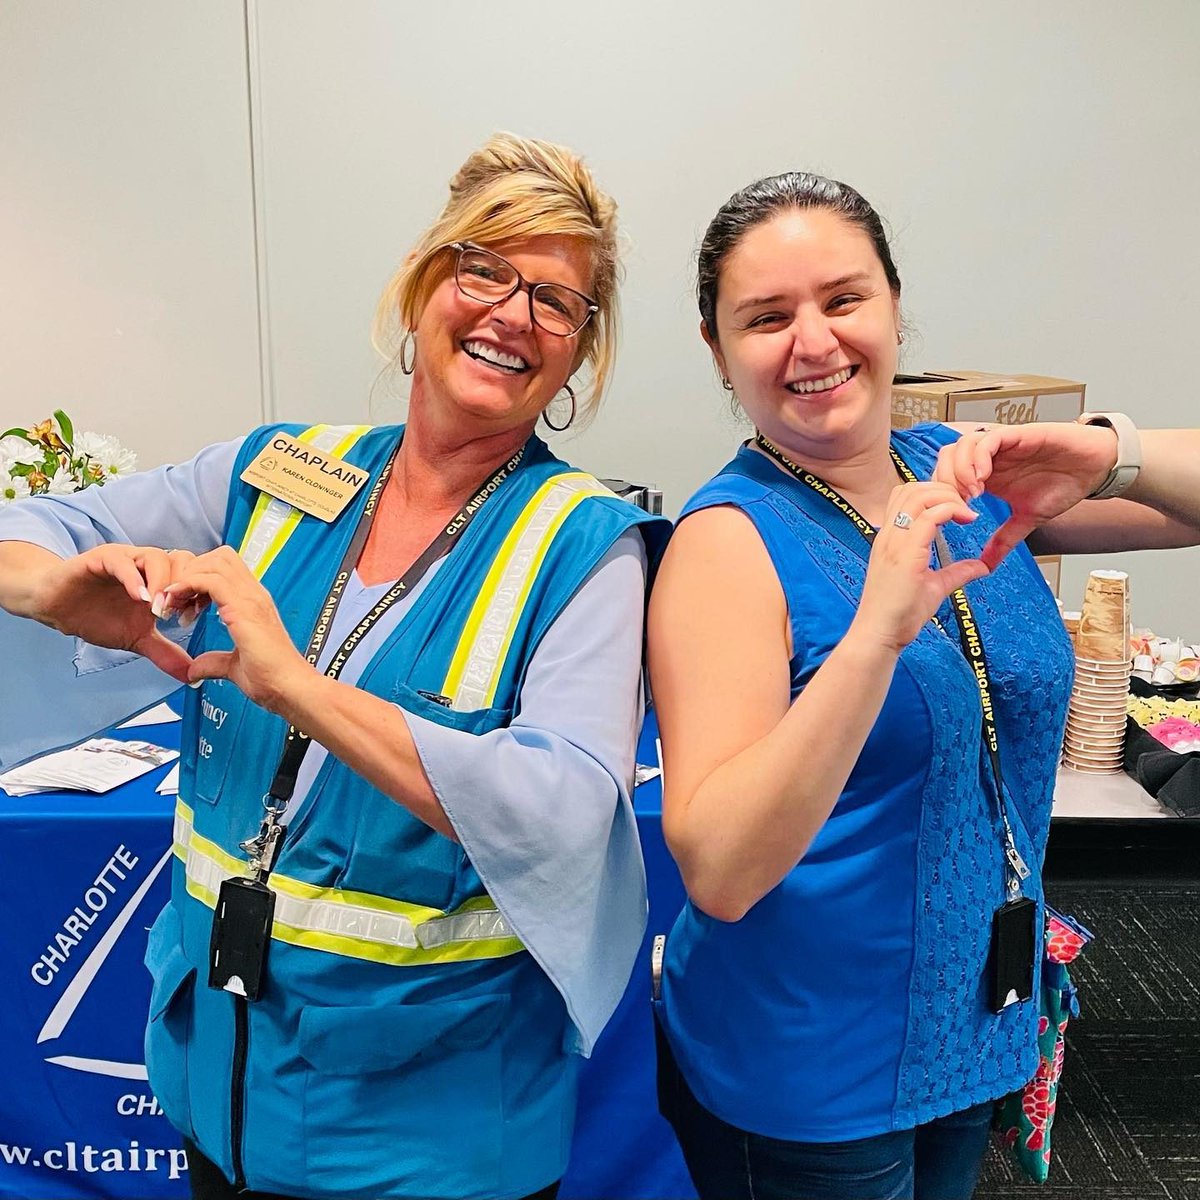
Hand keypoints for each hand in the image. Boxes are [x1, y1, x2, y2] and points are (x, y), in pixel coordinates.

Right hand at [33, 545, 197, 681]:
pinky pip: (122, 562)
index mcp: (160, 580)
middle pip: (183, 560)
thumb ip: (165, 653)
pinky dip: (133, 579)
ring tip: (159, 610)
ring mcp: (126, 559)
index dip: (199, 592)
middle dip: (186, 587)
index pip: (194, 573)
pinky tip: (138, 598)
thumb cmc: (96, 616)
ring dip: (163, 584)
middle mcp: (147, 565)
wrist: (55, 607)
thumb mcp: (137, 638)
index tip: (194, 617)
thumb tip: (192, 676)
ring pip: (157, 557)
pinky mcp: (101, 558)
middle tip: (180, 614)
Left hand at [163, 545, 311, 709]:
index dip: (199, 579)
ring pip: (212, 562)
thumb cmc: (272, 679)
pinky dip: (186, 586)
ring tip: (173, 602)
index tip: (185, 606)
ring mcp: (251, 598)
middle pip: (218, 557)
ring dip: (186, 578)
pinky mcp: (243, 607)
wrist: (289, 687)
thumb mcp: (234, 667)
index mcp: (254, 603)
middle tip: (175, 600)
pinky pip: (208, 580)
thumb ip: (214, 663)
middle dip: (190, 571)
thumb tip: (194, 669)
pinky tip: (177, 605)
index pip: (225, 569)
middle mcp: (254, 595)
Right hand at [851, 481, 988, 652]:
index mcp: (891, 539)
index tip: (958, 508)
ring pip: (919, 495)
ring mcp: (894, 542)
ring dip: (948, 496)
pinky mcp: (905, 554)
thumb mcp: (934, 587)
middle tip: (966, 505)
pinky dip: (951, 510)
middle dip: (943, 488)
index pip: (905, 495)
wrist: (880, 634)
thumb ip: (956, 573)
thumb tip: (981, 567)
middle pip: (911, 488)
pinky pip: (929, 517)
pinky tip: (967, 519)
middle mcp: (889, 535)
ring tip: (967, 512)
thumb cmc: (899, 615)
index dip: (934, 492)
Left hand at [933, 422, 1116, 568]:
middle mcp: (989, 458)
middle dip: (945, 481)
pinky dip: (979, 456)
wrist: (1094, 467)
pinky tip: (984, 476)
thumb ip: (1004, 540)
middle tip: (958, 503)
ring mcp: (1002, 444)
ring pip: (962, 445)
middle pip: (947, 458)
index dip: (942, 494)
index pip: (945, 476)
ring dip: (960, 469)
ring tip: (972, 492)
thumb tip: (987, 566)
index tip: (952, 516)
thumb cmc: (1063, 484)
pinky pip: (989, 438)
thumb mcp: (1027, 519)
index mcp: (986, 475)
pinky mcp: (1018, 434)